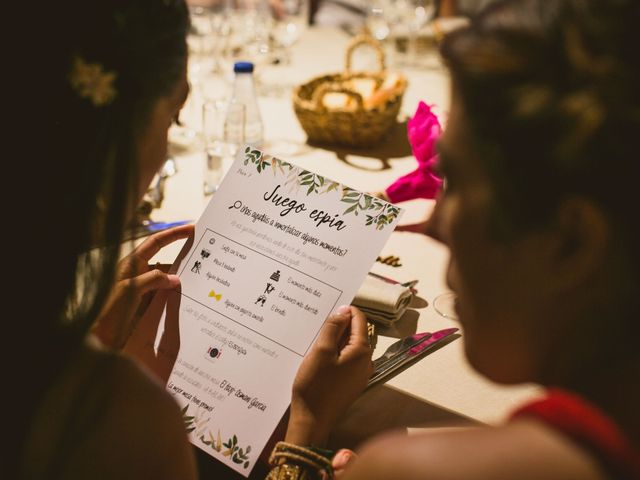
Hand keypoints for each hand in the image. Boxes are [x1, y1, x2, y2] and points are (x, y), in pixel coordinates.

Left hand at [93, 224, 193, 348]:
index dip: (174, 234)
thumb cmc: (107, 310)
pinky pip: (164, 300)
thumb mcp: (131, 289)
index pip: (156, 242)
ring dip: (180, 287)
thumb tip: (175, 278)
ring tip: (199, 289)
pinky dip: (174, 301)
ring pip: (166, 285)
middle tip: (204, 264)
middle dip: (183, 265)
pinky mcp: (144, 308)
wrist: (96, 338)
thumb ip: (153, 279)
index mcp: (132, 264)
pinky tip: (187, 305)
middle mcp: (138, 275)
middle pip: (165, 265)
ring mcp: (142, 292)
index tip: (192, 228)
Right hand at [286, 306, 372, 445]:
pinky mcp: (350, 383)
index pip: (359, 319)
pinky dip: (333, 354)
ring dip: (333, 340)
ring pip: (347, 347)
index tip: (325, 307)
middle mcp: (366, 362)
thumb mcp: (321, 350)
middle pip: (354, 333)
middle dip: (337, 326)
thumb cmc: (316, 385)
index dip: (343, 310)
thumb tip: (344, 310)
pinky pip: (344, 360)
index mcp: (362, 351)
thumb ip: (333, 328)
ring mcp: (359, 374)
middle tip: (316, 324)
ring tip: (314, 339)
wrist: (312, 421)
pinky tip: (317, 356)